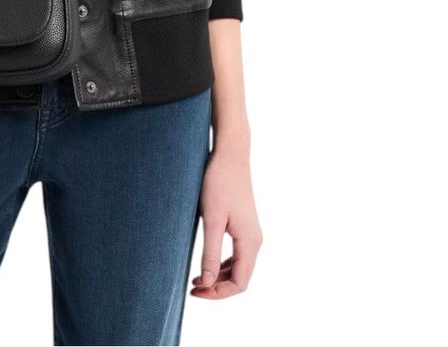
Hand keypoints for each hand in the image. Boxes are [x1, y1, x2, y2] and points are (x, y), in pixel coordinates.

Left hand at [190, 145, 262, 298]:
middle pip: (241, 278)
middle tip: (192, 288)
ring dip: (220, 277)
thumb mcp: (212, 219)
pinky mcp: (244, 225)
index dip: (218, 293)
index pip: (240, 283)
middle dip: (218, 287)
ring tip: (197, 279)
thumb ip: (210, 252)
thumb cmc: (219, 183)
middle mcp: (255, 241)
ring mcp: (251, 233)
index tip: (196, 292)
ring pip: (239, 267)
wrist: (230, 155)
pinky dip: (223, 264)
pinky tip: (207, 263)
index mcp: (250, 242)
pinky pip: (237, 254)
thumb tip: (208, 282)